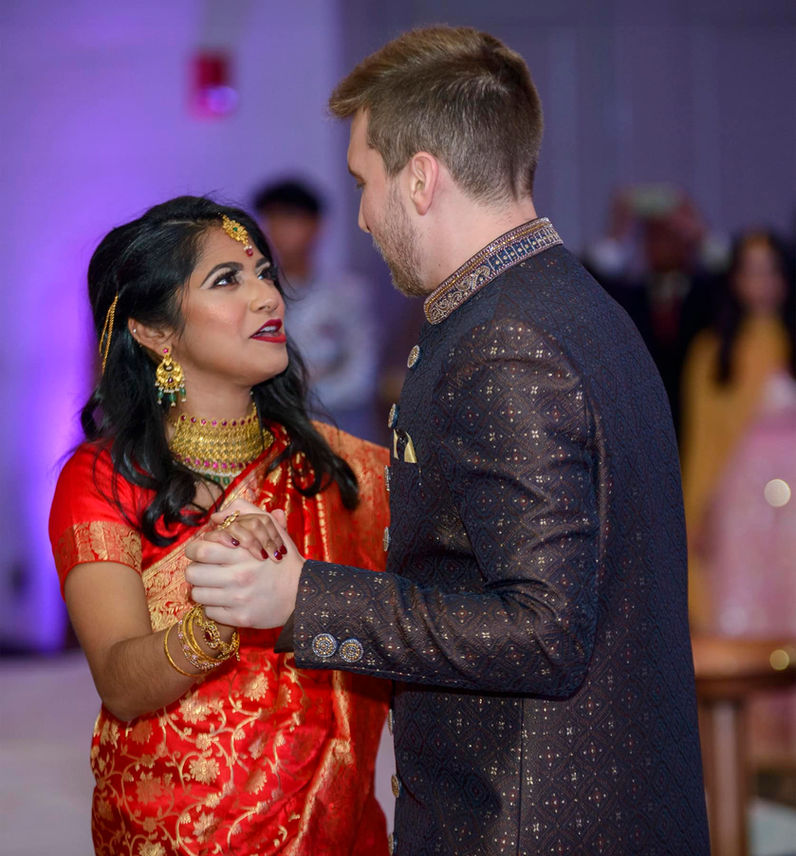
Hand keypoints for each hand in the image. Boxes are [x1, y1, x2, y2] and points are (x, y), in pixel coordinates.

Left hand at [185, 512, 303, 628]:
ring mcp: (239, 599)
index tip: (203, 552)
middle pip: (192, 573)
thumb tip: (216, 516)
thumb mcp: (269, 527)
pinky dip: (215, 606)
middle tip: (206, 570)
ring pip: (198, 594)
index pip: (199, 549)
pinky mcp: (240, 618)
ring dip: (204, 589)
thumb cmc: (281, 559)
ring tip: (216, 585)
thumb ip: (244, 512)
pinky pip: (210, 612)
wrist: (302, 592)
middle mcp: (239, 576)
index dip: (195, 549)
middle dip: (196, 569)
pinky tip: (226, 600)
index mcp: (243, 552)